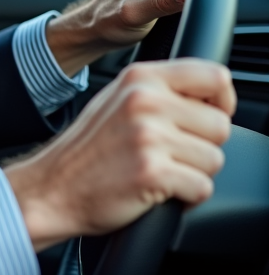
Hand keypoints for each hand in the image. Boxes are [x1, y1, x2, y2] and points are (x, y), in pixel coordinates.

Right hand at [4, 59, 233, 250]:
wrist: (51, 188)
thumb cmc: (85, 151)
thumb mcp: (116, 101)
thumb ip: (159, 92)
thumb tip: (208, 98)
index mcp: (140, 78)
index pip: (214, 76)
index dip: (222, 102)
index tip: (208, 118)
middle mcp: (144, 101)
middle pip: (220, 124)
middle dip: (203, 146)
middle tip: (170, 154)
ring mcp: (148, 136)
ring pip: (214, 159)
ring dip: (194, 173)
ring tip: (160, 171)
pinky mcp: (152, 172)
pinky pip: (202, 187)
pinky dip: (187, 197)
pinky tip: (159, 191)